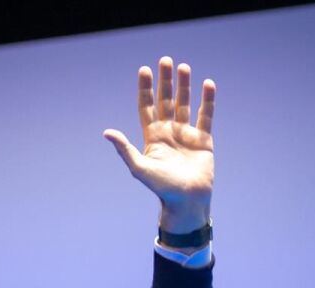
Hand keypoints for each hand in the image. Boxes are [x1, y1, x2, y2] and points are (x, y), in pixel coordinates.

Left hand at [104, 56, 215, 232]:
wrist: (187, 201)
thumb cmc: (161, 188)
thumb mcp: (140, 168)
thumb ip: (124, 149)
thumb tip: (107, 132)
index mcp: (152, 137)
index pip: (147, 107)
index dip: (146, 89)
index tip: (144, 70)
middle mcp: (168, 132)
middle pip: (166, 100)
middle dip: (165, 81)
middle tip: (165, 61)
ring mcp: (186, 134)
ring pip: (184, 104)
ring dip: (184, 86)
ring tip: (184, 67)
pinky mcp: (203, 140)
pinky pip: (206, 115)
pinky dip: (207, 100)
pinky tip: (207, 84)